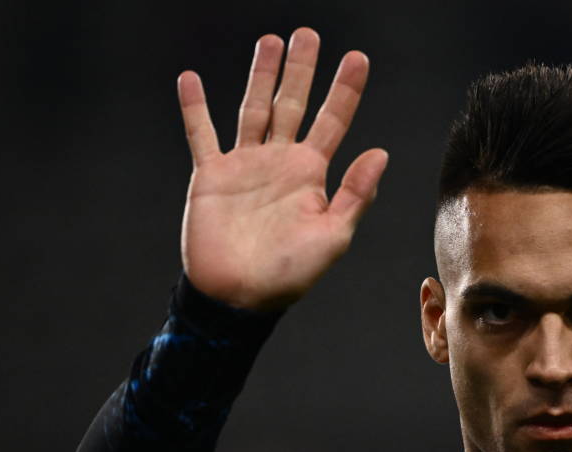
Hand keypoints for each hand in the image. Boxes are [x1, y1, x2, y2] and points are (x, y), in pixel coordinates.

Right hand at [176, 27, 387, 311]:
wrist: (238, 296)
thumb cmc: (289, 274)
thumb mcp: (332, 236)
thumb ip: (354, 195)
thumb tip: (381, 153)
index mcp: (311, 175)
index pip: (333, 122)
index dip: (345, 91)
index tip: (358, 58)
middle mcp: (279, 163)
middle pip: (293, 104)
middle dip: (301, 70)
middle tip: (308, 34)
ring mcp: (245, 165)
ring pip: (253, 109)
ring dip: (260, 76)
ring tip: (269, 41)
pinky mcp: (212, 176)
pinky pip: (201, 135)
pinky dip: (195, 108)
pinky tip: (191, 79)